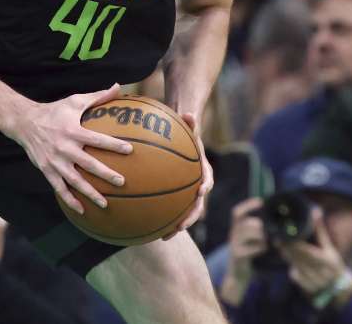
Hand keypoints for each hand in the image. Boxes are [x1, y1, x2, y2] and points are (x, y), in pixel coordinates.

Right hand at [5, 84, 132, 213]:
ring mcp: (55, 161)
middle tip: (122, 182)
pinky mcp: (47, 170)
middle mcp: (64, 148)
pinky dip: (70, 200)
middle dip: (105, 174)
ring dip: (89, 192)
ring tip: (105, 204)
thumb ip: (97, 97)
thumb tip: (118, 87)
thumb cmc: (54, 111)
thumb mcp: (74, 101)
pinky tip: (82, 210)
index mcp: (73, 131)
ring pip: (74, 180)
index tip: (130, 150)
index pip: (96, 139)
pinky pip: (59, 188)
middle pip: (88, 164)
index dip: (113, 145)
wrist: (24, 122)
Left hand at [162, 112, 212, 238]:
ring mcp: (186, 192)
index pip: (207, 180)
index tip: (200, 193)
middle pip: (196, 205)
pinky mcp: (174, 195)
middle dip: (189, 218)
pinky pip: (168, 208)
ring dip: (174, 225)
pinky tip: (144, 226)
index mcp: (202, 170)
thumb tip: (190, 113)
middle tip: (179, 228)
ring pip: (182, 212)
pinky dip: (159, 217)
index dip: (204, 187)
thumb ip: (190, 122)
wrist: (184, 136)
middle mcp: (197, 184)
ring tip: (163, 237)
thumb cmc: (185, 131)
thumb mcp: (187, 125)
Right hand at [225, 197, 266, 285]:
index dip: (248, 205)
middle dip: (257, 224)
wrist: (237, 275)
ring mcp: (234, 245)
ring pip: (245, 233)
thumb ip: (257, 232)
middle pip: (244, 222)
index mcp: (237, 229)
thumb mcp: (249, 241)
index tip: (261, 201)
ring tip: (269, 239)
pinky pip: (250, 248)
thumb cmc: (248, 256)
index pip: (237, 212)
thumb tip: (275, 224)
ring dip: (260, 234)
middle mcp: (233, 235)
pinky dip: (260, 247)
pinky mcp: (238, 256)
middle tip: (268, 228)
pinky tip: (266, 249)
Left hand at [280, 208, 347, 295]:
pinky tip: (288, 257)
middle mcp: (320, 272)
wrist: (338, 287)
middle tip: (277, 238)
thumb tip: (315, 210)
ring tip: (280, 245)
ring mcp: (313, 280)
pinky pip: (293, 273)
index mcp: (326, 260)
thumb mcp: (329, 246)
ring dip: (286, 254)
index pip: (305, 250)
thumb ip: (320, 230)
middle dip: (286, 247)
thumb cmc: (332, 262)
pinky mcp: (305, 286)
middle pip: (297, 256)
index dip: (293, 243)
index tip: (283, 235)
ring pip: (293, 264)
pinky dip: (290, 264)